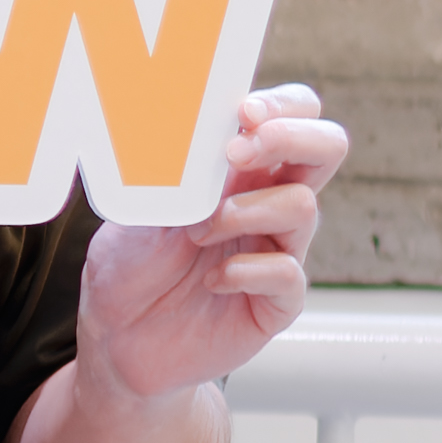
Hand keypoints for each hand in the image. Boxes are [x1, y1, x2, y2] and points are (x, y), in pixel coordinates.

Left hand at [76, 86, 350, 408]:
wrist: (116, 337)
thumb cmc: (128, 265)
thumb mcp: (134, 206)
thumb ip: (164, 170)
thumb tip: (175, 129)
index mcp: (238, 170)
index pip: (291, 115)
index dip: (283, 106)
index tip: (244, 112)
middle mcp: (266, 204)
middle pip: (325, 148)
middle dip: (292, 136)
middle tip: (237, 151)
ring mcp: (277, 251)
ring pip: (303, 207)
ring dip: (244, 211)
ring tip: (195, 233)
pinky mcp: (276, 303)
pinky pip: (288, 274)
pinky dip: (246, 270)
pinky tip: (211, 280)